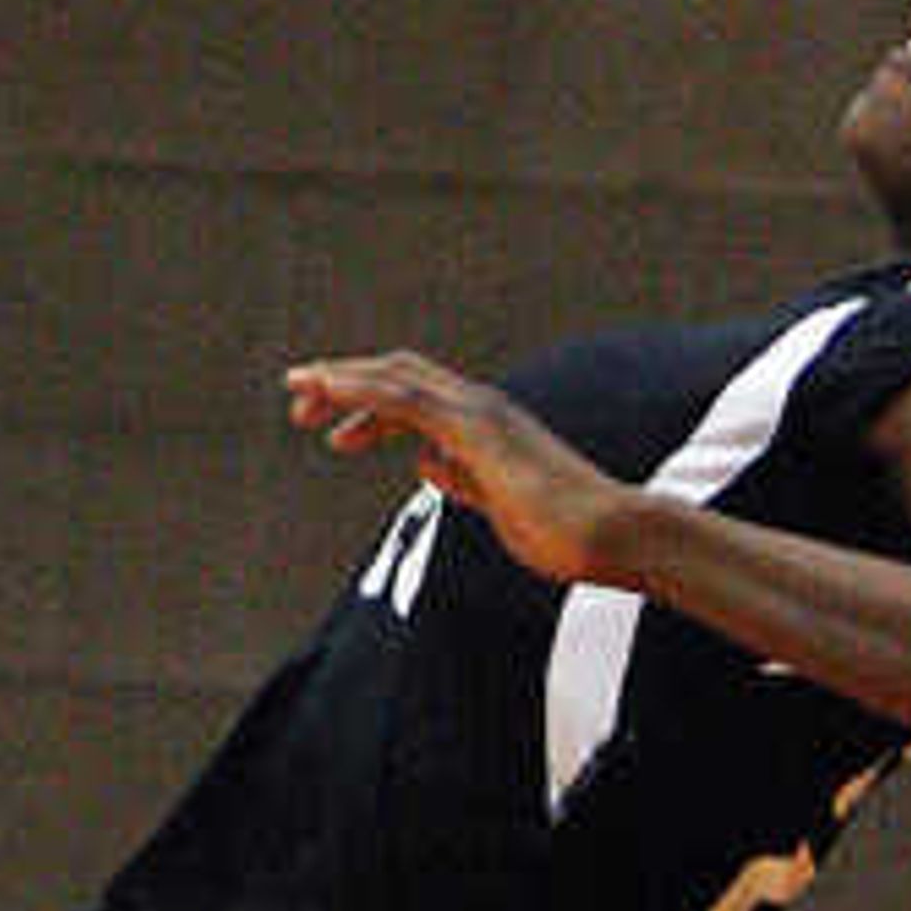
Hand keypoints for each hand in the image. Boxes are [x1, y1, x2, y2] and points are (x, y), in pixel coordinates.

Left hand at [284, 348, 624, 584]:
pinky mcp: (475, 428)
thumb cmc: (567, 532)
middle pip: (399, 375)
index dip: (370, 407)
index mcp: (487, 427)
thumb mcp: (500, 506)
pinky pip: (405, 399)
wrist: (611, 535)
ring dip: (343, 380)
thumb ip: (466, 481)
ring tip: (299, 394)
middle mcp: (481, 408)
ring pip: (397, 377)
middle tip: (298, 401)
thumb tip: (429, 464)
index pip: (417, 400)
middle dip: (346, 383)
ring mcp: (479, 413)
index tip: (333, 431)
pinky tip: (328, 397)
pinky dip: (362, 390)